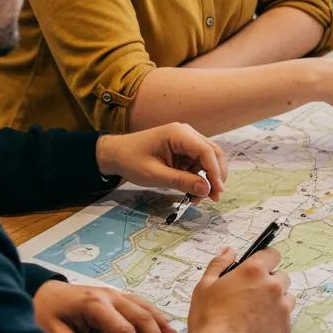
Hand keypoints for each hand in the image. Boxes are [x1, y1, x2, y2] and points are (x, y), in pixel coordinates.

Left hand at [33, 281, 176, 332]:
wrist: (40, 292)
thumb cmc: (44, 315)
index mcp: (94, 305)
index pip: (122, 330)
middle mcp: (110, 296)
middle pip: (140, 317)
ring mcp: (115, 294)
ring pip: (144, 308)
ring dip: (160, 325)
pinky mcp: (116, 296)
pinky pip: (140, 304)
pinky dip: (155, 315)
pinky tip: (164, 325)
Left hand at [95, 123, 226, 202]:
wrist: (115, 154)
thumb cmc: (130, 161)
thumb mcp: (154, 174)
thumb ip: (181, 181)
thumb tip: (206, 190)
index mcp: (179, 134)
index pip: (206, 151)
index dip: (215, 172)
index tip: (216, 191)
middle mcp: (187, 134)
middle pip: (212, 154)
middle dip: (216, 176)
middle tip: (214, 197)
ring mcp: (187, 141)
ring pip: (208, 160)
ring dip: (207, 179)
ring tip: (199, 199)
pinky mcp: (184, 150)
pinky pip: (198, 164)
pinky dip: (199, 179)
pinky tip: (193, 192)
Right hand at [185, 247, 293, 332]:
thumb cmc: (209, 320)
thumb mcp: (205, 286)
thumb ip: (219, 264)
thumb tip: (229, 252)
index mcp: (254, 272)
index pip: (272, 254)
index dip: (266, 260)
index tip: (260, 267)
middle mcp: (273, 287)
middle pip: (281, 277)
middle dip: (270, 282)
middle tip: (252, 296)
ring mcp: (282, 308)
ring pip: (286, 298)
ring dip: (276, 302)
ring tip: (255, 314)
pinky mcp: (286, 328)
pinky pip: (286, 318)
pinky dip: (276, 321)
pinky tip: (259, 328)